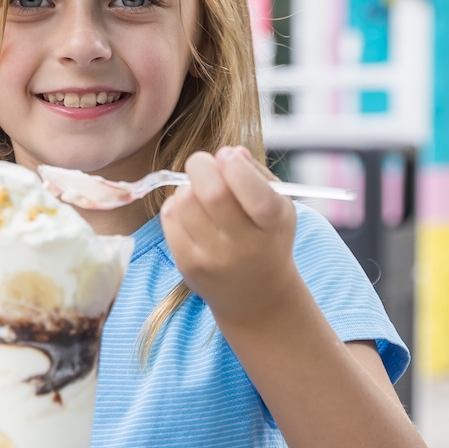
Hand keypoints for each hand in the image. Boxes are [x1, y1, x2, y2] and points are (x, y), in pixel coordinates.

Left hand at [160, 146, 303, 326]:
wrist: (256, 296)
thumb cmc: (267, 238)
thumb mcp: (278, 207)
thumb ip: (257, 175)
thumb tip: (231, 151)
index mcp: (272, 226)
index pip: (255, 195)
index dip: (236, 168)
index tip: (227, 156)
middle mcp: (243, 246)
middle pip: (211, 193)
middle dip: (201, 165)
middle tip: (204, 163)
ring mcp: (212, 258)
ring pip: (185, 201)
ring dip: (188, 186)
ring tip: (201, 193)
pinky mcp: (187, 264)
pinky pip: (170, 217)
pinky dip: (177, 204)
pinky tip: (192, 212)